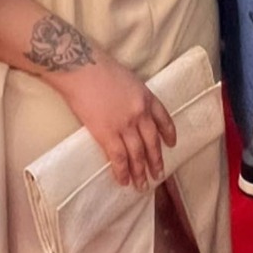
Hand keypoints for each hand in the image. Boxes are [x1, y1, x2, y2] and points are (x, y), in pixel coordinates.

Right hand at [50, 47, 176, 189]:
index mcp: (146, 96)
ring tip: (142, 185)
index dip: (168, 133)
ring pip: (137, 154)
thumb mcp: (127, 78)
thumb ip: (132, 95)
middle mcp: (140, 113)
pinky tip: (124, 180)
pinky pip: (118, 157)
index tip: (171, 144)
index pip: (163, 118)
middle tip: (159, 175)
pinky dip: (122, 171)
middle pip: (152, 142)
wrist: (81, 68)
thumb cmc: (98, 67)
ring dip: (140, 171)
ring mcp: (125, 125)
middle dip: (156, 160)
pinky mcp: (107, 133)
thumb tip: (128, 109)